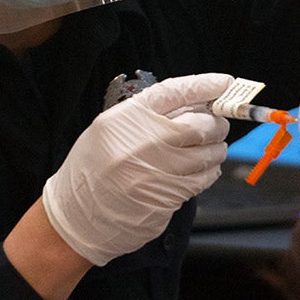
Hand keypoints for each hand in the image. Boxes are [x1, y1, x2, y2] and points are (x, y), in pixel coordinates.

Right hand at [42, 73, 231, 265]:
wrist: (75, 216)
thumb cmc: (93, 170)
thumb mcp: (110, 129)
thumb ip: (149, 115)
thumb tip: (194, 105)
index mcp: (127, 118)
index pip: (174, 92)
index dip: (204, 85)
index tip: (224, 83)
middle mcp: (143, 142)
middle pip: (199, 124)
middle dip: (215, 123)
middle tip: (216, 125)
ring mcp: (156, 171)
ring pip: (207, 153)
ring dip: (215, 149)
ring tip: (208, 150)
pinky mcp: (166, 198)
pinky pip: (201, 179)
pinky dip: (208, 172)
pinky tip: (201, 170)